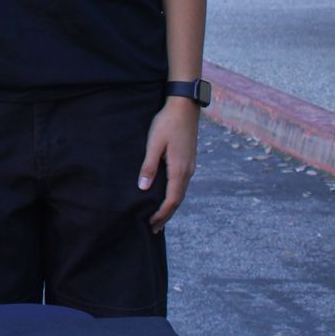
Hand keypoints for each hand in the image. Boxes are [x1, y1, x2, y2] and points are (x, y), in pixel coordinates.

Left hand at [138, 97, 200, 231]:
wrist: (185, 106)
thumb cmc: (166, 123)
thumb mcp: (154, 143)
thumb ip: (149, 166)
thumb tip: (144, 188)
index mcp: (179, 170)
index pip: (172, 200)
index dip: (162, 214)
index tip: (151, 224)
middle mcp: (188, 171)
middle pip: (178, 200)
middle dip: (166, 215)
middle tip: (154, 229)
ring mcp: (190, 166)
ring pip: (181, 192)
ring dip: (170, 206)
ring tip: (159, 217)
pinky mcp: (188, 160)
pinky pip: (181, 184)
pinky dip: (174, 195)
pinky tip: (167, 196)